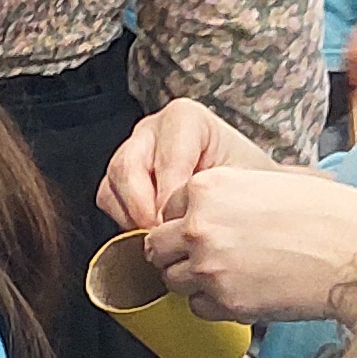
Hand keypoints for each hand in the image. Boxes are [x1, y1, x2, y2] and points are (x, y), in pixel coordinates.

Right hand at [98, 98, 273, 237]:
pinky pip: (108, 198)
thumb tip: (180, 222)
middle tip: (164, 237)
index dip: (171, 198)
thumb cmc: (248, 182)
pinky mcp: (121, 174)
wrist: (247, 190)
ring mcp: (133, 149)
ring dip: (132, 217)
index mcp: (185, 118)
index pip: (166, 159)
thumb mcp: (243, 182)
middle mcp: (153, 129)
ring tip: (160, 238)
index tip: (182, 224)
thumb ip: (212, 194)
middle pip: (128, 167)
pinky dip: (125, 221)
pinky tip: (152, 232)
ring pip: (112, 183)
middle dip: (143, 209)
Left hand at [146, 166, 356, 325]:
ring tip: (232, 275)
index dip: (186, 223)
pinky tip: (245, 292)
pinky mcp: (224, 301)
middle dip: (177, 254)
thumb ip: (226, 197)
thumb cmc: (326, 215)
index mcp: (208, 187)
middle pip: (157, 247)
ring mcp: (208, 265)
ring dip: (194, 282)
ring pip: (171, 280)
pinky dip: (214, 305)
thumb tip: (198, 214)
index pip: (168, 209)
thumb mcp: (267, 184)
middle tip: (209, 259)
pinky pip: (197, 308)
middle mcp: (199, 224)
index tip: (207, 232)